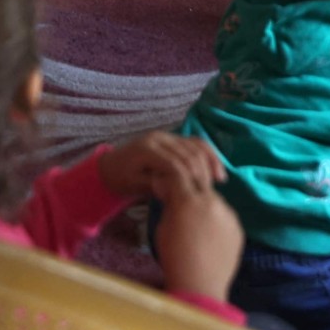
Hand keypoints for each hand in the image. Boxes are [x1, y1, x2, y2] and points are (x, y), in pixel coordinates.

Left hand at [99, 131, 224, 203]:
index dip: (189, 178)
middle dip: (202, 170)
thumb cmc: (121, 180)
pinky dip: (207, 153)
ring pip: (194, 144)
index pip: (175, 163)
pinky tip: (215, 168)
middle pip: (188, 152)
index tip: (200, 193)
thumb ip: (155, 186)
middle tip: (212, 189)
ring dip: (209, 159)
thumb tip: (176, 189)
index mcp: (147, 150)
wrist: (110, 167)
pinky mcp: (172, 138)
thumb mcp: (134, 186)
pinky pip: (193, 142)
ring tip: (220, 178)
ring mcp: (166, 136)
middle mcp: (158, 138)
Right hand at [153, 186, 242, 303]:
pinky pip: (225, 216)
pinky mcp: (238, 228)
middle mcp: (211, 202)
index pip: (178, 173)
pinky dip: (216, 220)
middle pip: (200, 182)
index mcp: (188, 200)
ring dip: (205, 204)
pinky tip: (210, 236)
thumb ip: (169, 203)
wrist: (200, 287)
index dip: (170, 176)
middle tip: (182, 199)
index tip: (166, 182)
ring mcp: (228, 215)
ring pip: (214, 200)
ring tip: (197, 223)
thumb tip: (167, 185)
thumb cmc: (174, 259)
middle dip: (190, 187)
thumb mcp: (163, 228)